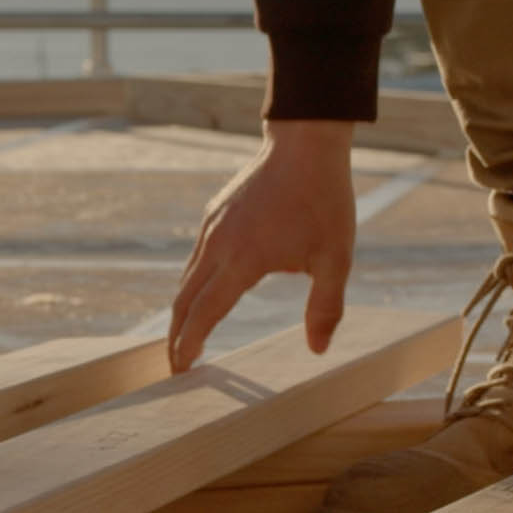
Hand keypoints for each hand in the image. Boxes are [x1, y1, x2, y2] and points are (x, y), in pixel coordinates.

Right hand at [167, 119, 356, 370]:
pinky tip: (201, 295)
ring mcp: (212, 227)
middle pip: (184, 301)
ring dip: (182, 312)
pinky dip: (191, 285)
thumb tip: (318, 348)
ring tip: (184, 338)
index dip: (190, 344)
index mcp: (244, 259)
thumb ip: (326, 306)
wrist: (305, 144)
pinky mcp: (214, 215)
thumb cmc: (324, 200)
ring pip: (186, 279)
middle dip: (176, 336)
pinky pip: (195, 257)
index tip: (182, 369)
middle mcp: (218, 245)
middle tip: (175, 366)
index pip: (205, 312)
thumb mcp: (336, 258)